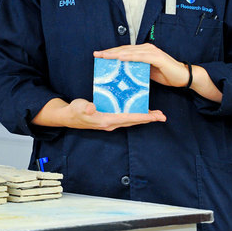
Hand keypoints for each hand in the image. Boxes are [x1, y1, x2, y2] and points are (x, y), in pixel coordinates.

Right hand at [33, 98, 165, 130]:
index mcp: (106, 120)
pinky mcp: (109, 119)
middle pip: (134, 121)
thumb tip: (91, 108)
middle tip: (162, 116)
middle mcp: (111, 123)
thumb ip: (86, 108)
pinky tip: (140, 109)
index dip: (142, 117)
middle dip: (148, 119)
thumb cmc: (74, 111)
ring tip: (156, 114)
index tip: (155, 116)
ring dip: (144, 118)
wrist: (68, 117)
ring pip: (131, 120)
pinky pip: (126, 117)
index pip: (128, 119)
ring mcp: (111, 122)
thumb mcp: (79, 107)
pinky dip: (135, 115)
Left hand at [94, 43, 187, 87]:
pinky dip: (130, 57)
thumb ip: (136, 69)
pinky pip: (140, 57)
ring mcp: (151, 51)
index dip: (111, 53)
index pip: (124, 51)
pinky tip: (120, 58)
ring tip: (104, 56)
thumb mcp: (147, 72)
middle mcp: (146, 48)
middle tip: (97, 54)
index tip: (99, 55)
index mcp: (143, 51)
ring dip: (116, 53)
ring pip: (130, 51)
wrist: (183, 77)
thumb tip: (122, 72)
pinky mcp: (157, 57)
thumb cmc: (166, 74)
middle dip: (109, 52)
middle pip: (124, 49)